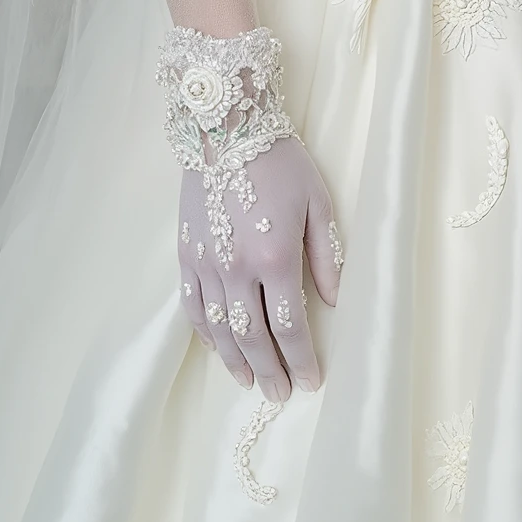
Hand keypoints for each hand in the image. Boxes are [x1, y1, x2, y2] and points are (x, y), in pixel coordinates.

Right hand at [177, 136, 341, 399]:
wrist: (226, 128)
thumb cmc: (280, 161)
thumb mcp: (318, 202)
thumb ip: (326, 255)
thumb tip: (335, 300)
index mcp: (276, 257)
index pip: (289, 326)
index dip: (301, 358)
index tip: (310, 380)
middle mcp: (237, 269)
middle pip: (252, 336)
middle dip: (270, 370)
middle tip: (280, 394)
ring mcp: (207, 264)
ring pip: (218, 329)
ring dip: (235, 361)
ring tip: (250, 381)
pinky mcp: (186, 255)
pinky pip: (192, 306)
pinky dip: (204, 332)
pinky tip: (216, 346)